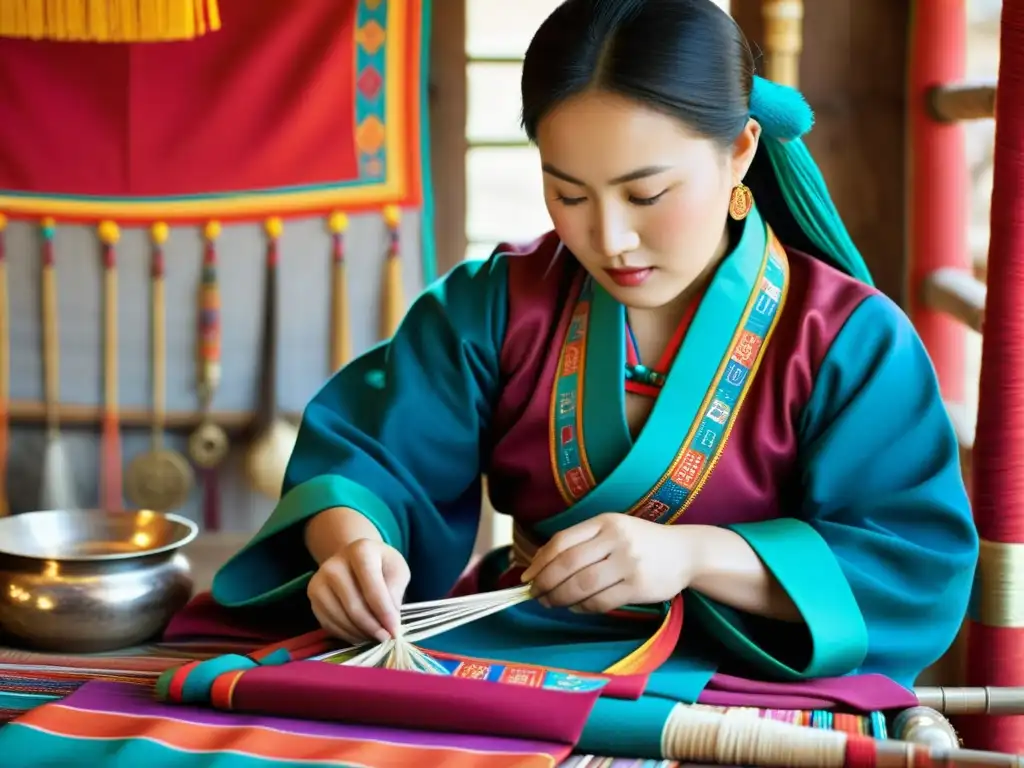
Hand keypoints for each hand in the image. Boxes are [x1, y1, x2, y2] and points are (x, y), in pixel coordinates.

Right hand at [307, 537, 410, 643]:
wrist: (354, 559)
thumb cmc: (380, 565)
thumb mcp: (397, 571)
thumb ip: (395, 593)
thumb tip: (390, 622)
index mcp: (360, 551)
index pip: (373, 588)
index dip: (385, 613)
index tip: (395, 632)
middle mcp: (334, 564)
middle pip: (354, 606)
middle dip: (373, 628)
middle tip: (386, 639)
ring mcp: (319, 581)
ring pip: (341, 618)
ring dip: (361, 634)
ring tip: (375, 637)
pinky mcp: (313, 597)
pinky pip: (330, 624)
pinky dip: (348, 635)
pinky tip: (361, 635)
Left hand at [520, 513, 698, 612]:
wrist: (685, 552)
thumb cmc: (641, 542)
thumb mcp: (613, 529)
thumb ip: (582, 542)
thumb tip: (540, 565)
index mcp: (605, 522)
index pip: (563, 541)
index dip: (540, 561)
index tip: (527, 576)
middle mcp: (616, 539)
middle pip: (568, 564)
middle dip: (546, 582)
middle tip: (535, 594)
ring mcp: (628, 563)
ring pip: (582, 585)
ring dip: (560, 597)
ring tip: (552, 603)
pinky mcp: (638, 586)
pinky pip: (601, 601)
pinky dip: (583, 607)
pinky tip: (577, 607)